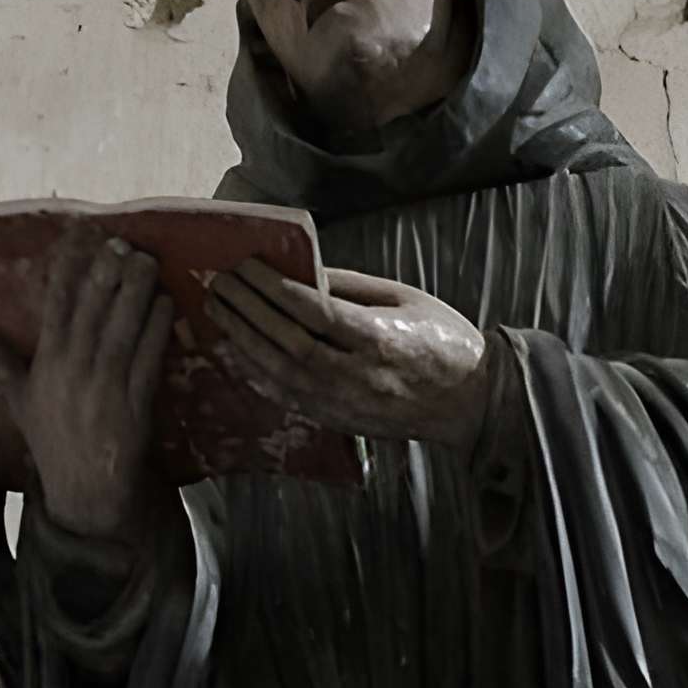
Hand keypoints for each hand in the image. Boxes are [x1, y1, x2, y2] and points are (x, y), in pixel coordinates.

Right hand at [0, 232, 173, 540]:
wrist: (84, 490)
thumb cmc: (51, 439)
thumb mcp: (16, 395)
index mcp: (46, 362)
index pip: (56, 303)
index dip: (69, 267)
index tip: (79, 237)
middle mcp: (74, 369)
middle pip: (92, 309)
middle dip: (108, 271)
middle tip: (122, 241)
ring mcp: (106, 386)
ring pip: (122, 328)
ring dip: (136, 291)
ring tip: (147, 261)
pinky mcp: (136, 403)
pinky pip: (148, 358)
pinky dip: (156, 328)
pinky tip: (164, 303)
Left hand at [204, 262, 488, 451]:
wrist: (468, 401)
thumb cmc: (441, 340)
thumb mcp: (403, 297)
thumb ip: (350, 287)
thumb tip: (301, 272)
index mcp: (378, 338)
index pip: (312, 310)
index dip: (272, 287)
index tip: (246, 265)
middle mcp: (357, 375)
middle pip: (288, 341)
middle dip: (247, 310)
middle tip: (220, 283)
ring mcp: (345, 403)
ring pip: (280, 373)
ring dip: (243, 340)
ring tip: (219, 311)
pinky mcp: (338, 421)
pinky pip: (287, 397)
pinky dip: (257, 373)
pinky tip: (237, 350)